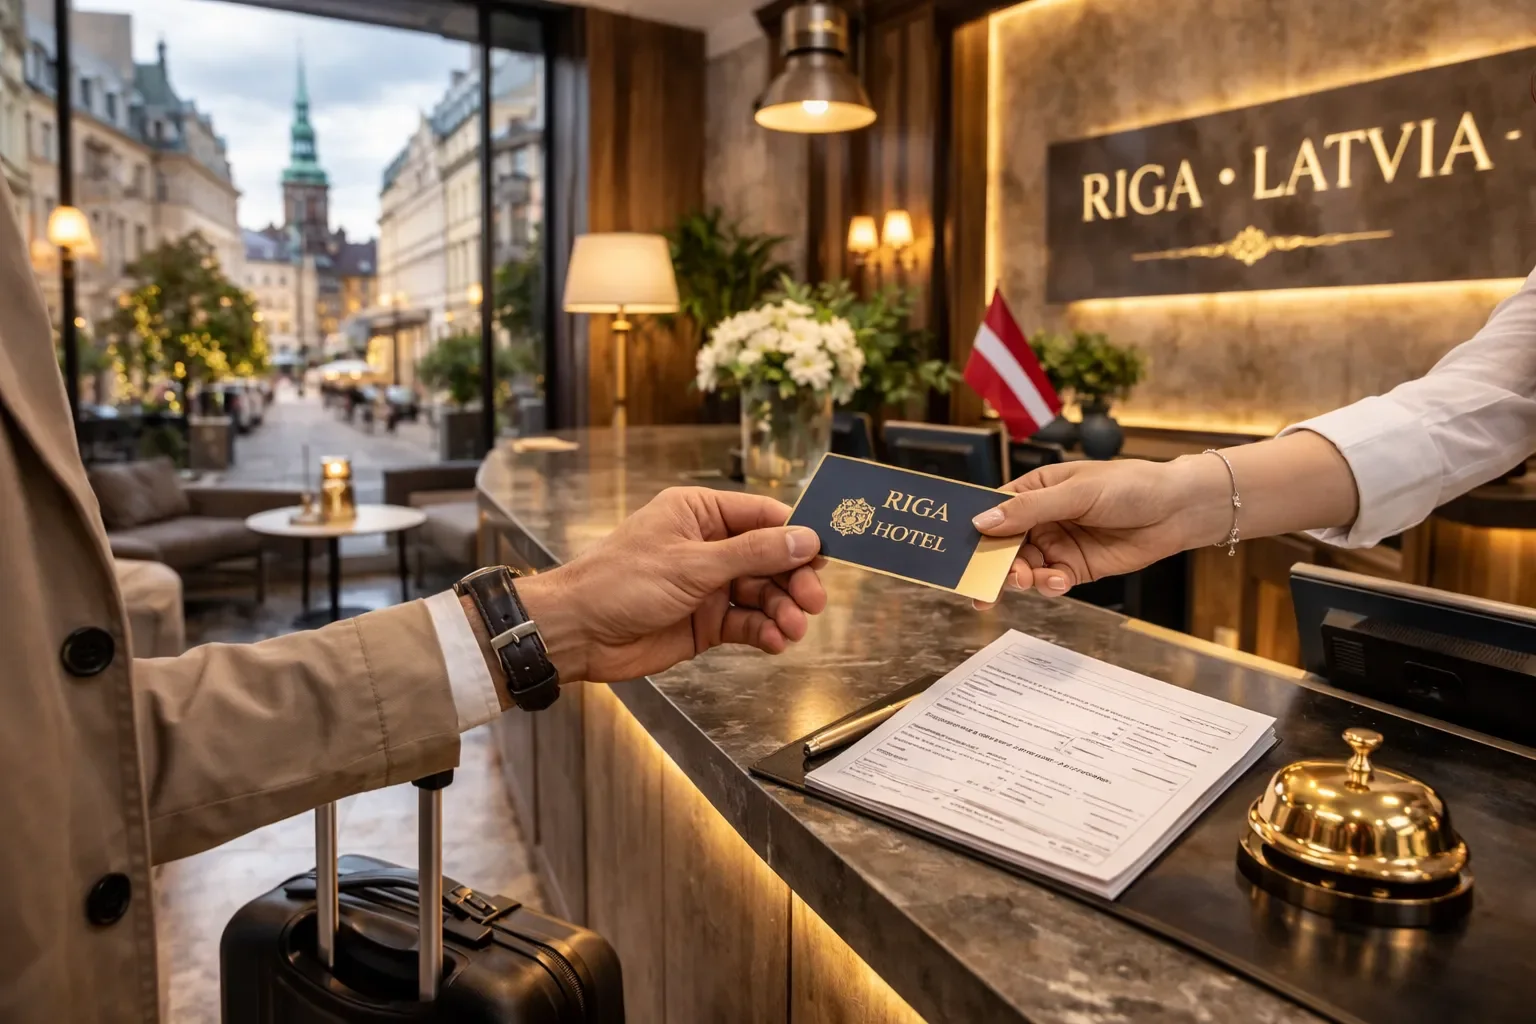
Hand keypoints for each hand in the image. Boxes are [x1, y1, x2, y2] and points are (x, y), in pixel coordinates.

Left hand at [511, 487, 826, 681]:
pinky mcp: (706, 622)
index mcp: (700, 513)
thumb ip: (752, 554)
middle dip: (794, 580)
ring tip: (792, 629)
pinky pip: (747, 623)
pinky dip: (765, 632)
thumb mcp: (691, 564)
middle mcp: (708, 546)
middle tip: (812, 601)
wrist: (578, 633)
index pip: (764, 517)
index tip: (826, 555)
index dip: (797, 535)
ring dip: (782, 611)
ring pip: (763, 594)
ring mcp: (708, 586)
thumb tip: (803, 539)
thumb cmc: (618, 582)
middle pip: (771, 559)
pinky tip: (776, 641)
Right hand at [969, 455, 1232, 607]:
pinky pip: (1050, 582)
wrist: (1177, 510)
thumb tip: (982, 522)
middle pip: (1003, 546)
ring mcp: (1058, 545)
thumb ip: (1029, 510)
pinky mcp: (1075, 568)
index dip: (976, 531)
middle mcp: (1041, 519)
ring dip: (1023, 578)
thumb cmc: (1130, 486)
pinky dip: (1049, 586)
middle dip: (996, 564)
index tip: (961, 553)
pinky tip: (1061, 581)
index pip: (994, 511)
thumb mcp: (1075, 492)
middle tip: (993, 581)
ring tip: (1031, 580)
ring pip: (1024, 568)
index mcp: (1034, 490)